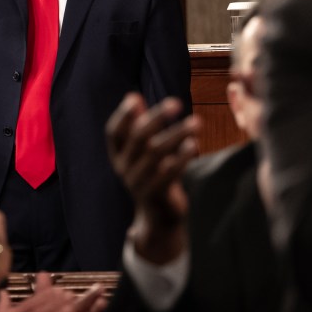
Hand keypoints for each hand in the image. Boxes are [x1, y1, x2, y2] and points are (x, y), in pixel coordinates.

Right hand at [106, 93, 198, 263]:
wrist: (159, 215)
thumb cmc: (153, 174)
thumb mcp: (143, 151)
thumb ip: (138, 126)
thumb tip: (132, 96)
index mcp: (118, 156)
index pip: (114, 133)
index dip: (123, 116)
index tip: (135, 98)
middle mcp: (124, 168)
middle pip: (138, 138)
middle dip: (156, 118)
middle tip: (176, 102)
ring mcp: (137, 183)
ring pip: (156, 153)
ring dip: (177, 134)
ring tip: (197, 121)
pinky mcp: (155, 195)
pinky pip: (169, 173)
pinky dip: (182, 157)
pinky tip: (194, 144)